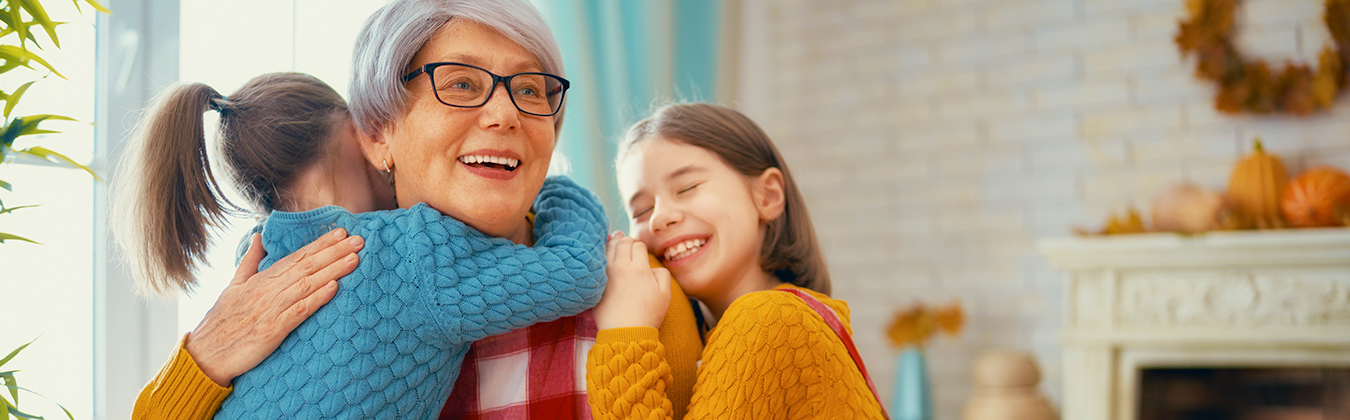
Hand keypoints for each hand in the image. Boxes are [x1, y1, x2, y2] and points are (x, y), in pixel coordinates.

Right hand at [185, 228, 362, 386]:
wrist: (204, 356)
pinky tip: (335, 288)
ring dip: (333, 270)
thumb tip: (260, 237)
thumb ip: (250, 262)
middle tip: (359, 240)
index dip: (320, 244)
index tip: (342, 232)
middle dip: (334, 251)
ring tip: (354, 259)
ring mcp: (269, 310)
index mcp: (260, 280)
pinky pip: (298, 311)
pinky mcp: (271, 331)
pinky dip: (317, 298)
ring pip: (307, 285)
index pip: (296, 256)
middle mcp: (266, 291)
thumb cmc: (220, 323)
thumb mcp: (233, 287)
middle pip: (306, 266)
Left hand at [593, 231, 670, 329]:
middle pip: (622, 242)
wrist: (626, 333)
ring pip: (608, 249)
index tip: (640, 250)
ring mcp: (607, 275)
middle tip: (627, 241)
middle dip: (626, 240)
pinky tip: (602, 254)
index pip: (638, 245)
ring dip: (612, 242)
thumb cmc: (648, 315)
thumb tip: (651, 266)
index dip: (640, 246)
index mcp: (640, 269)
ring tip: (614, 239)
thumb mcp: (665, 294)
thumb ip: (662, 274)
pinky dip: (601, 255)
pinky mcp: (597, 284)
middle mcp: (622, 268)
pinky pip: (596, 262)